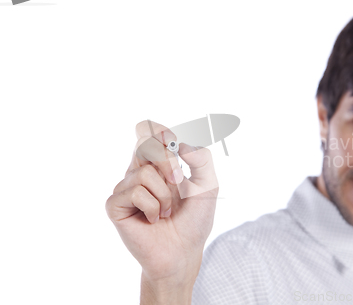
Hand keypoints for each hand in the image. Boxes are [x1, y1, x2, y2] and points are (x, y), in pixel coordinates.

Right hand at [105, 120, 218, 286]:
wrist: (184, 251)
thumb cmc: (194, 219)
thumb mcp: (208, 185)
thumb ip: (202, 158)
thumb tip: (180, 145)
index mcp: (158, 162)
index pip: (148, 130)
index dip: (158, 129)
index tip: (172, 141)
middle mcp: (138, 170)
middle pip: (144, 142)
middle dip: (167, 160)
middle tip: (178, 181)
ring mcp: (124, 187)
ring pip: (144, 172)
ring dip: (165, 195)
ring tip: (167, 211)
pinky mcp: (115, 205)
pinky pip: (135, 192)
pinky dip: (153, 207)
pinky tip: (153, 219)